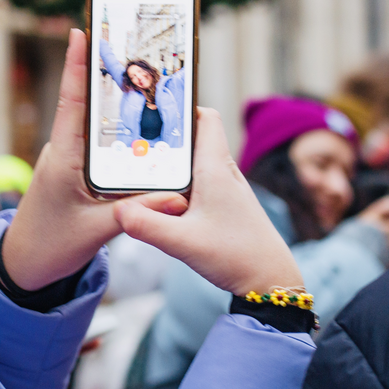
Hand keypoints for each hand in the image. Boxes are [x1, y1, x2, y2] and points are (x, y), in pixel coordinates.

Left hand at [1, 29, 187, 289]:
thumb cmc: (51, 246)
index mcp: (63, 158)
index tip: (81, 31)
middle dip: (107, 73)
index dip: (76, 66)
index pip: (71, 102)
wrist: (25, 266)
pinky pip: (98, 143)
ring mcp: (69, 160)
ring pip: (96, 124)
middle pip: (88, 104)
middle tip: (129, 42)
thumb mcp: (95, 232)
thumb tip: (178, 198)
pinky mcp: (75, 171)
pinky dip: (117, 131)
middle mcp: (64, 152)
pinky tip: (140, 125)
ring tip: (145, 75)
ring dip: (115, 101)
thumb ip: (135, 214)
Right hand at [113, 108, 302, 296]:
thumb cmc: (236, 256)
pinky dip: (178, 183)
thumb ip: (148, 226)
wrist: (270, 281)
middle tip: (132, 137)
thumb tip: (118, 210)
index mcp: (215, 168)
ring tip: (138, 166)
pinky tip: (160, 199)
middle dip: (165, 135)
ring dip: (171, 162)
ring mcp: (226, 189)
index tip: (154, 108)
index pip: (205, 118)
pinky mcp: (225, 206)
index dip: (182, 107)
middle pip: (193, 138)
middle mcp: (223, 172)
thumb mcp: (184, 243)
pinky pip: (198, 182)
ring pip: (194, 162)